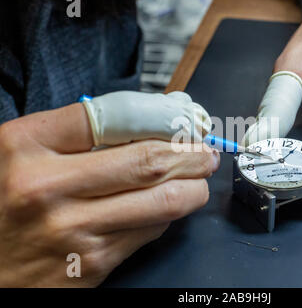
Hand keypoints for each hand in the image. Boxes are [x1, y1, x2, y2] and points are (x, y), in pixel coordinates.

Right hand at [0, 92, 218, 286]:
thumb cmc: (6, 204)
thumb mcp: (25, 154)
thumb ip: (79, 136)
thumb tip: (150, 122)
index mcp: (27, 146)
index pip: (116, 114)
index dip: (162, 115)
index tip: (183, 119)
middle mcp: (48, 186)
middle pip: (149, 160)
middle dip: (192, 154)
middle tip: (205, 150)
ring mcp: (73, 228)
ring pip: (163, 200)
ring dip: (194, 186)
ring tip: (201, 176)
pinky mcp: (92, 263)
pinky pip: (150, 231)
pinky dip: (169, 214)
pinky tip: (169, 204)